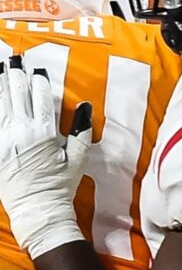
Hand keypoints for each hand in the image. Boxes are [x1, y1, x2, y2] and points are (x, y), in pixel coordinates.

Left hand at [0, 55, 89, 259]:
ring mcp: (3, 138)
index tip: (38, 71)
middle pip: (16, 93)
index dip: (39, 81)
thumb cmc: (60, 186)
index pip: (41, 98)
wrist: (38, 209)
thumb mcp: (77, 160)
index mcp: (44, 133)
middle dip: (15, 73)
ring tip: (0, 68)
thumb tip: (85, 105)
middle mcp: (20, 131)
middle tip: (14, 59)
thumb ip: (80, 131)